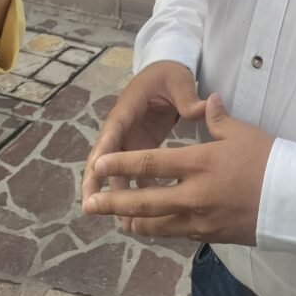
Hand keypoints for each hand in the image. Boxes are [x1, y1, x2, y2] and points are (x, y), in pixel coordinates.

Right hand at [82, 61, 206, 227]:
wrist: (168, 72)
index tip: (94, 174)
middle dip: (97, 183)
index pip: (111, 132)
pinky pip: (135, 173)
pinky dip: (137, 192)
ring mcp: (130, 140)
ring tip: (122, 223)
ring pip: (117, 171)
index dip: (102, 152)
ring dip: (118, 195)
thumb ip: (188, 96)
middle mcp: (122, 128)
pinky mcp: (141, 148)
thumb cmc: (169, 74)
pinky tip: (144, 216)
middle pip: (104, 158)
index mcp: (127, 109)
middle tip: (93, 209)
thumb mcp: (177, 80)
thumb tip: (203, 109)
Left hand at [83, 93, 273, 244]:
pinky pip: (175, 233)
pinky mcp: (210, 235)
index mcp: (199, 163)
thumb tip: (208, 100)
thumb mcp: (242, 132)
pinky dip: (158, 230)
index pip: (150, 163)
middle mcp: (194, 194)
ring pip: (156, 224)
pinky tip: (149, 227)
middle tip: (90, 203)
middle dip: (114, 202)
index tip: (99, 164)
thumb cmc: (269, 159)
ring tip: (115, 218)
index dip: (121, 164)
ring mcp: (200, 219)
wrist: (295, 198)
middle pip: (144, 201)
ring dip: (132, 221)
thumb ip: (217, 118)